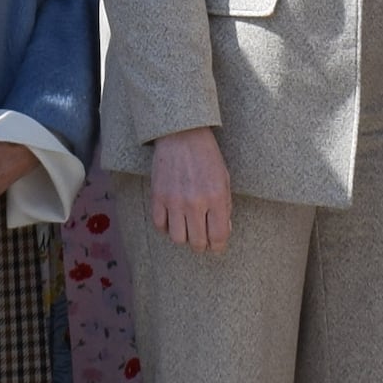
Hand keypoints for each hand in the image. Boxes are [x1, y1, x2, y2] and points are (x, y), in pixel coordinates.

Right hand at [150, 126, 234, 256]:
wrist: (182, 135)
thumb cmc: (207, 157)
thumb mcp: (224, 179)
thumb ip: (225, 207)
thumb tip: (223, 231)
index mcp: (216, 197)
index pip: (219, 237)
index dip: (218, 247)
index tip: (216, 247)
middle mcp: (195, 202)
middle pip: (197, 242)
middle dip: (201, 245)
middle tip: (202, 239)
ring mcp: (174, 200)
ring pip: (177, 238)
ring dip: (183, 237)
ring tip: (187, 229)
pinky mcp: (158, 196)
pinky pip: (159, 225)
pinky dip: (166, 227)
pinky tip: (173, 218)